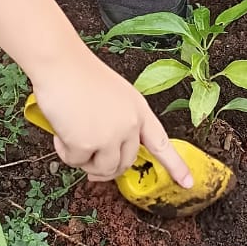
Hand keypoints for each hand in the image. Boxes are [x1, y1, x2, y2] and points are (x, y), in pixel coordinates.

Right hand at [31, 48, 192, 187]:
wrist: (59, 63)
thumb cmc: (79, 75)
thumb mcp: (112, 97)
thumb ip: (117, 123)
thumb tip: (107, 154)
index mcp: (139, 110)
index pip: (161, 143)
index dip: (175, 165)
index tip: (187, 182)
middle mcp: (130, 125)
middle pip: (125, 164)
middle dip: (104, 167)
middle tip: (87, 158)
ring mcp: (110, 135)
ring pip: (102, 169)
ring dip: (84, 161)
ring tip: (71, 138)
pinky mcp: (87, 143)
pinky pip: (76, 162)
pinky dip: (65, 152)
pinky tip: (61, 131)